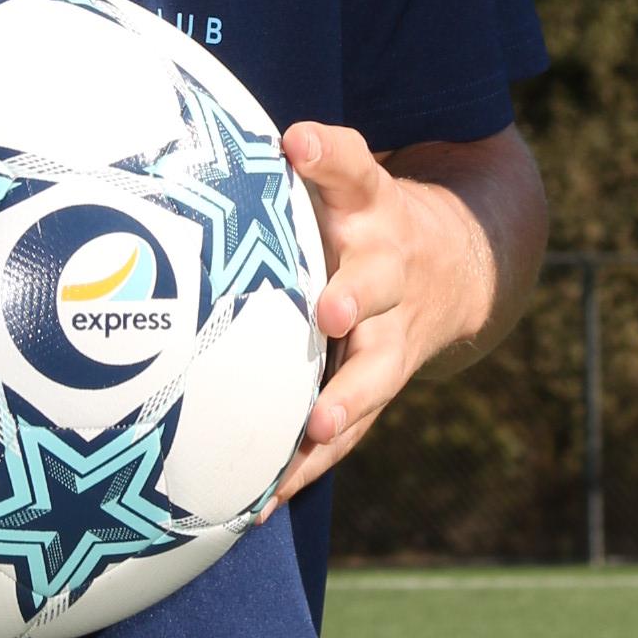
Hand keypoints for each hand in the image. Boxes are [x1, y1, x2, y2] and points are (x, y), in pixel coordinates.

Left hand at [260, 123, 500, 513]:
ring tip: (317, 429)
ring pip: (374, 369)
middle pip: (375, 279)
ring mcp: (391, 329)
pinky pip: (351, 428)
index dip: (329, 153)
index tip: (298, 143)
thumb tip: (175, 137)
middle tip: (331, 312)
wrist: (461, 263)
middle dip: (354, 296)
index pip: (353, 165)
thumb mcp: (341, 175)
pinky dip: (311, 464)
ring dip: (346, 399)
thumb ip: (287, 161)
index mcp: (369, 203)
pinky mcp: (383, 378)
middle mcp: (386, 265)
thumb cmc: (360, 214)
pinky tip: (263, 500)